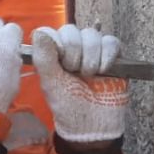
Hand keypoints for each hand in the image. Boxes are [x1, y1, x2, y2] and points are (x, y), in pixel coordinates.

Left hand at [32, 26, 128, 142]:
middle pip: (71, 30)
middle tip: (75, 72)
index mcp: (51, 52)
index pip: (49, 31)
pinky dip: (107, 55)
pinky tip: (104, 70)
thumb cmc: (67, 104)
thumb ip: (43, 58)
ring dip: (90, 55)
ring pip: (91, 34)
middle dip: (74, 52)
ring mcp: (92, 49)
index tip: (60, 63)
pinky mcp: (112, 55)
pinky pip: (111, 42)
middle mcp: (70, 47)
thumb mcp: (50, 83)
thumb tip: (40, 33)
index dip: (56, 44)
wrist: (93, 123)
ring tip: (89, 74)